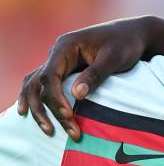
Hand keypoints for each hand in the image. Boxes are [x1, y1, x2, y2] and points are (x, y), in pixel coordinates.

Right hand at [17, 16, 163, 139]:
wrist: (134, 34)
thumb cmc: (126, 44)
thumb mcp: (114, 58)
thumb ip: (96, 74)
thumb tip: (76, 95)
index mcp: (66, 46)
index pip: (49, 75)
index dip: (56, 98)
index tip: (69, 115)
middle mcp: (57, 53)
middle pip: (39, 84)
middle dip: (49, 109)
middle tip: (70, 131)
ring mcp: (58, 62)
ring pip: (35, 86)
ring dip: (38, 108)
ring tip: (48, 131)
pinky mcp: (64, 70)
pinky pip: (41, 85)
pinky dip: (34, 99)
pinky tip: (27, 113)